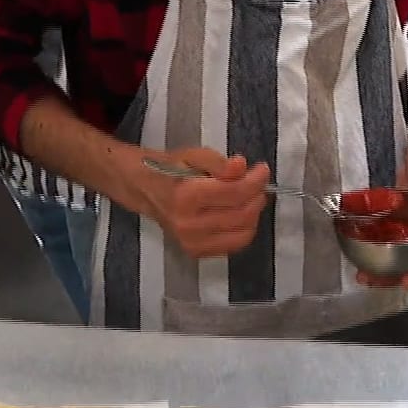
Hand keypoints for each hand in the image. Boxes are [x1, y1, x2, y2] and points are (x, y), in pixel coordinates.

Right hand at [135, 147, 269, 258]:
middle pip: (241, 215)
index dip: (255, 180)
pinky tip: (240, 214)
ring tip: (250, 197)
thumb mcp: (192, 155)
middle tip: (258, 182)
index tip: (262, 169)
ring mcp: (191, 243)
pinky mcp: (195, 252)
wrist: (145, 190)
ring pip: (242, 233)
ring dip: (254, 213)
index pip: (234, 192)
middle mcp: (188, 224)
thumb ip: (218, 161)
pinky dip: (244, 229)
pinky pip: (233, 245)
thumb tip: (241, 166)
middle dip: (257, 196)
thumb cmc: (169, 169)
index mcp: (185, 196)